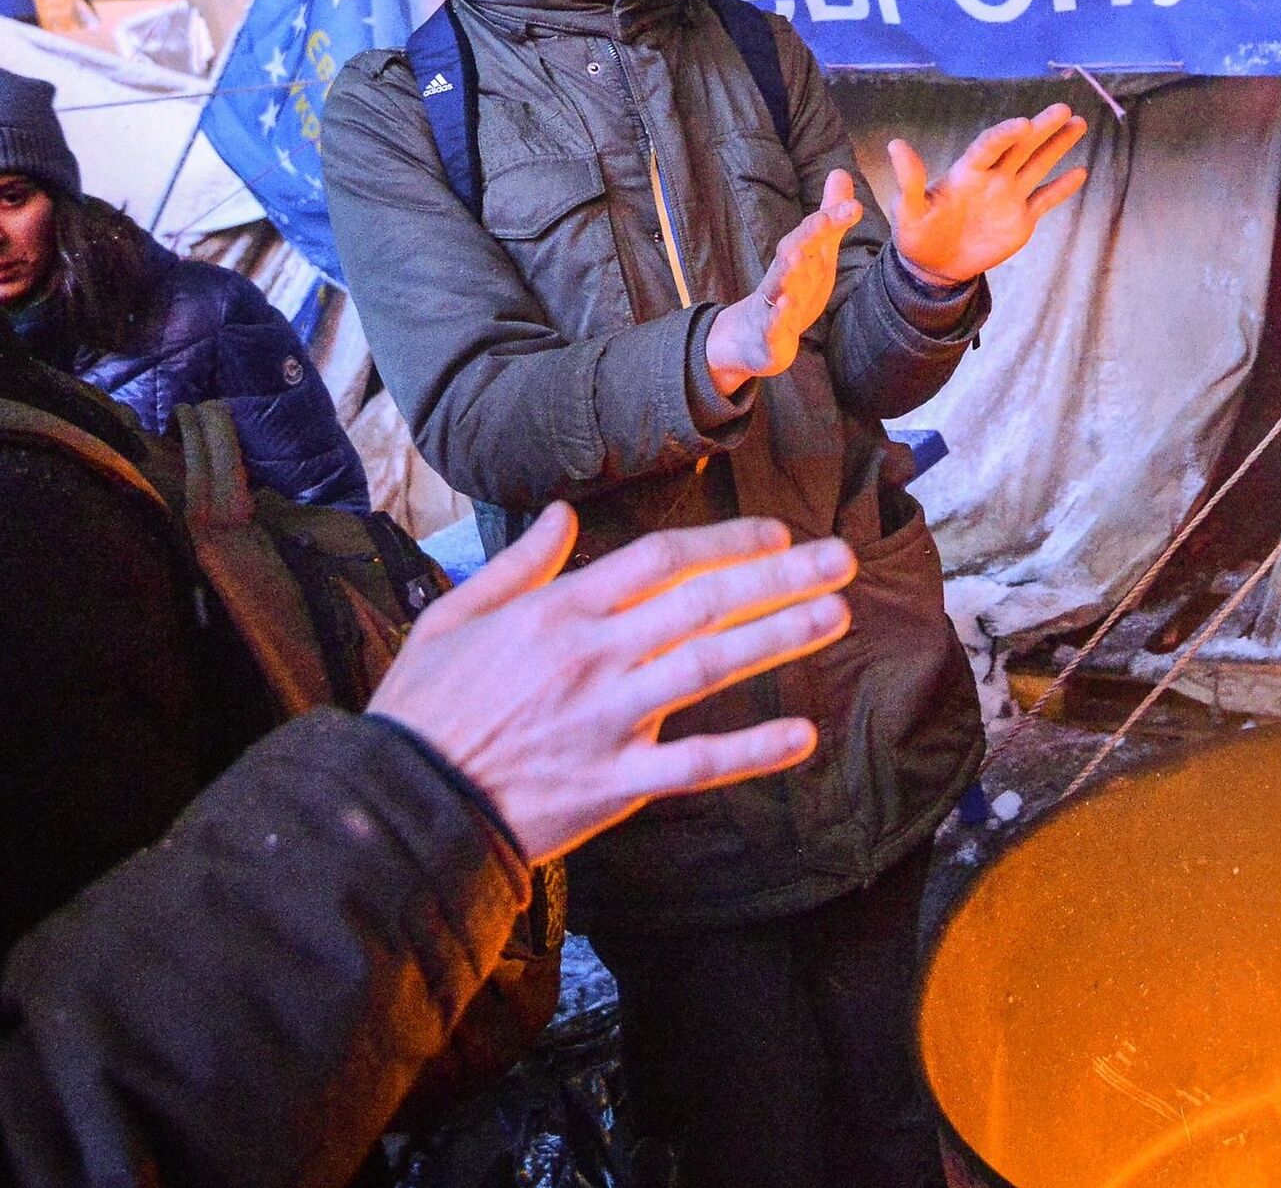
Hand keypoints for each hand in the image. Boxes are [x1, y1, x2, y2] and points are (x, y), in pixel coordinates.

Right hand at [368, 504, 854, 862]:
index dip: (725, 542)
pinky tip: (802, 736)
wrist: (399, 808)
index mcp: (557, 613)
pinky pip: (695, 766)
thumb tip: (563, 514)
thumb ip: (517, 564)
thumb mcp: (454, 617)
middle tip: (841, 559)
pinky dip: (750, 752)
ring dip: (779, 638)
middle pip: (702, 604)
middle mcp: (593, 658)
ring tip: (836, 615)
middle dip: (779, 578)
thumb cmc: (423, 710)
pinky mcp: (614, 785)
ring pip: (710, 669)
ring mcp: (608, 721)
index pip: (660, 559)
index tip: (776, 535)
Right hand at [706, 170, 862, 395]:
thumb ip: (830, 218)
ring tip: (796, 257)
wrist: (753, 336)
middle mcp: (784, 273)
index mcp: (798, 255)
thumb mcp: (817, 253)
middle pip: (794, 250)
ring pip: (780, 284)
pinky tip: (786, 306)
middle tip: (827, 219)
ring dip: (787, 271)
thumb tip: (841, 172)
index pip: (814, 232)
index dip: (833, 218)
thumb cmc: (792, 288)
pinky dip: (779, 314)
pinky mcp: (769, 330)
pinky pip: (773, 322)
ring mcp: (774, 302)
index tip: (855, 206)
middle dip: (810, 234)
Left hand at [888, 105, 1089, 286]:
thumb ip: (909, 181)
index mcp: (966, 172)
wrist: (933, 266)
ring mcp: (1009, 197)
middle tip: (1063, 108)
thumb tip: (896, 145)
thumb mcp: (907, 211)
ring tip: (1078, 123)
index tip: (1024, 123)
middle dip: (1042, 128)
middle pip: (1020, 147)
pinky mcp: (1021, 220)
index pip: (989, 146)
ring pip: (1038, 165)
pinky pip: (1045, 200)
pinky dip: (1061, 188)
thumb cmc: (916, 235)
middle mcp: (992, 178)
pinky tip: (1080, 172)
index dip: (1005, 134)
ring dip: (1057, 146)